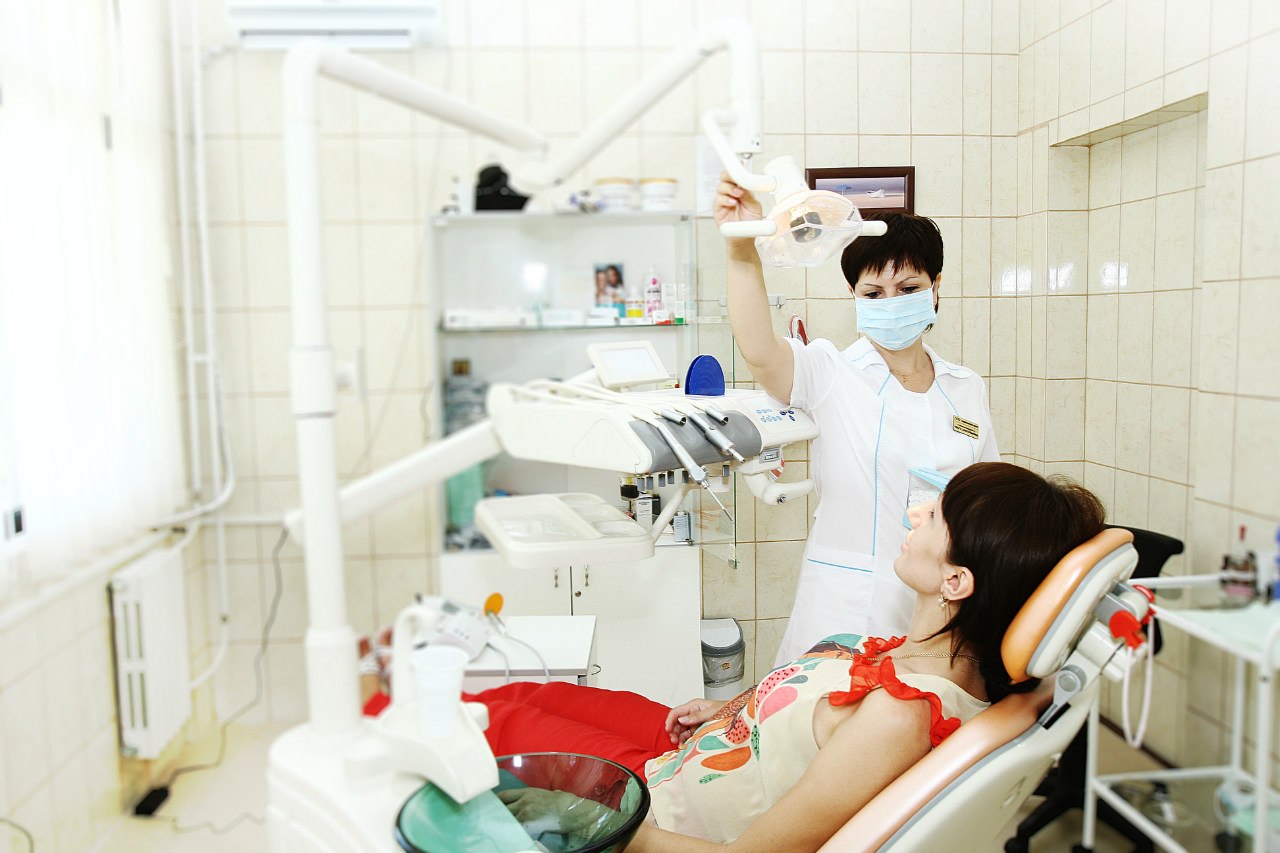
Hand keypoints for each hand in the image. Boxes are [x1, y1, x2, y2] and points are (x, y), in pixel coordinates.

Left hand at [496, 787, 622, 837]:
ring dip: (502, 824)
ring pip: (507, 818)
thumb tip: (539, 800)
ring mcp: (526, 811)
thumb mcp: (550, 795)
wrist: (573, 811)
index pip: (505, 795)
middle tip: (487, 820)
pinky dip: (511, 831)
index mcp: (529, 791)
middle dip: (496, 814)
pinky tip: (507, 834)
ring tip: (495, 829)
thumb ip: (539, 796)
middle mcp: (525, 800)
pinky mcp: (529, 823)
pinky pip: (515, 827)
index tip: (490, 806)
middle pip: (503, 807)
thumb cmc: (565, 804)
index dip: (495, 801)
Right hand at [664, 698, 724, 745]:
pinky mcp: (699, 730)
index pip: (676, 712)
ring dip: (679, 737)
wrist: (739, 715)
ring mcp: (696, 722)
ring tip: (680, 745)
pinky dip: (685, 740)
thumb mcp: (711, 712)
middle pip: (677, 722)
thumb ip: (696, 716)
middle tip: (674, 740)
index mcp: (694, 706)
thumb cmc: (727, 710)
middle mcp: (693, 714)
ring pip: (682, 730)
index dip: (670, 720)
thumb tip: (681, 720)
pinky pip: (689, 735)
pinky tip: (685, 745)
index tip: (668, 730)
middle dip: (674, 731)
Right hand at [713, 173, 762, 249]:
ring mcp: (723, 199)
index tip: (741, 164)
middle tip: (736, 178)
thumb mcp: (754, 206)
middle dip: (729, 175)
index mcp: (741, 188)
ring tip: (737, 195)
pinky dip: (725, 199)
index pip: (737, 175)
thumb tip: (743, 186)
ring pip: (721, 186)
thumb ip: (749, 196)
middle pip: (725, 177)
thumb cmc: (750, 221)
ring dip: (729, 188)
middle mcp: (731, 192)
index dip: (738, 168)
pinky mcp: (718, 208)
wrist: (744, 237)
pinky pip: (718, 199)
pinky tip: (732, 203)